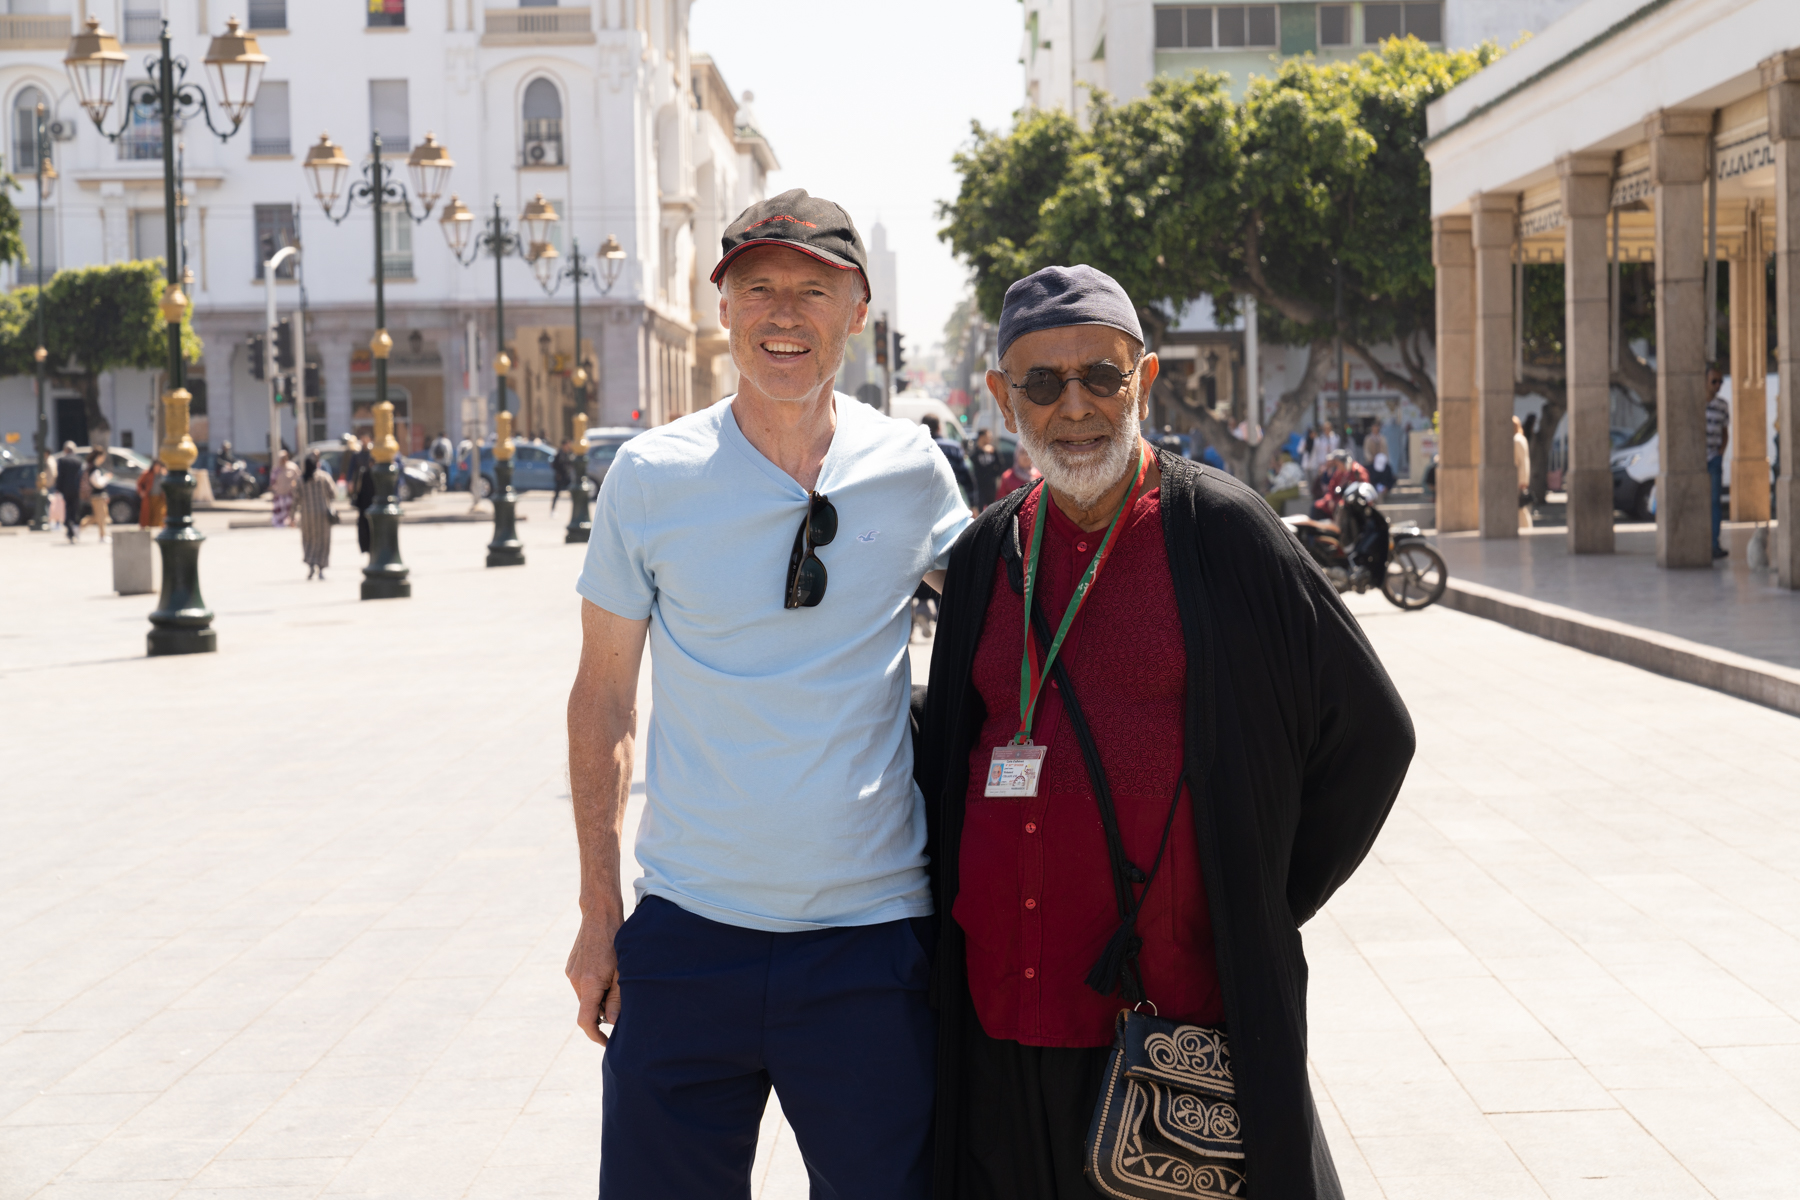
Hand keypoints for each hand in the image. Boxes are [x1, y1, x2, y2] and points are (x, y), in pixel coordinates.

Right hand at [566, 909, 623, 1044]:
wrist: (600, 915)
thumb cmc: (616, 942)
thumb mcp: (623, 972)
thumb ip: (617, 999)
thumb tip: (614, 1023)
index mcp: (589, 984)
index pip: (586, 1021)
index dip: (596, 1036)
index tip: (607, 1043)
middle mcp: (576, 981)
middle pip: (587, 1009)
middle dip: (602, 1014)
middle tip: (621, 1005)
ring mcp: (571, 973)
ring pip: (585, 997)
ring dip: (598, 998)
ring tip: (615, 981)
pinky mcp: (571, 966)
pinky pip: (582, 984)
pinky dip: (593, 986)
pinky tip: (607, 971)